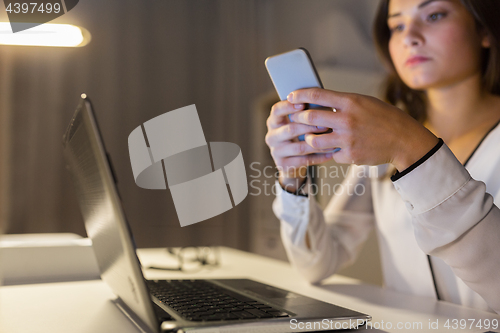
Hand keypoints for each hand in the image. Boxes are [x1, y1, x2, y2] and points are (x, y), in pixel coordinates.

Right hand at [265, 100, 335, 189]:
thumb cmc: (299, 136)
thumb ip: (304, 113)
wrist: (293, 162)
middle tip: (326, 124)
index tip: (304, 103)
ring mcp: (276, 152)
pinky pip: (304, 161)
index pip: (277, 110)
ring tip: (331, 141)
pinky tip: (330, 153)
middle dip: (309, 127)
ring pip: (298, 147)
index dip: (289, 106)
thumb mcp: (297, 123)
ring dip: (316, 143)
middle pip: (290, 129)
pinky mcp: (283, 165)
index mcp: (273, 121)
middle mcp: (272, 136)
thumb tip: (322, 103)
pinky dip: (319, 157)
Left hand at [287, 88, 438, 170]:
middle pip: (310, 118)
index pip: (317, 95)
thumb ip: (342, 103)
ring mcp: (347, 139)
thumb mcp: (364, 102)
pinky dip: (331, 152)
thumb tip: (318, 103)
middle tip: (294, 119)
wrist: (403, 139)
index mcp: (351, 102)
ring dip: (308, 139)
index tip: (290, 96)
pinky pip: (330, 154)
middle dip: (298, 118)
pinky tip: (336, 148)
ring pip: (314, 141)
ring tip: (311, 137)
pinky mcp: (350, 155)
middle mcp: (347, 120)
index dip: (300, 95)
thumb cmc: (383, 118)